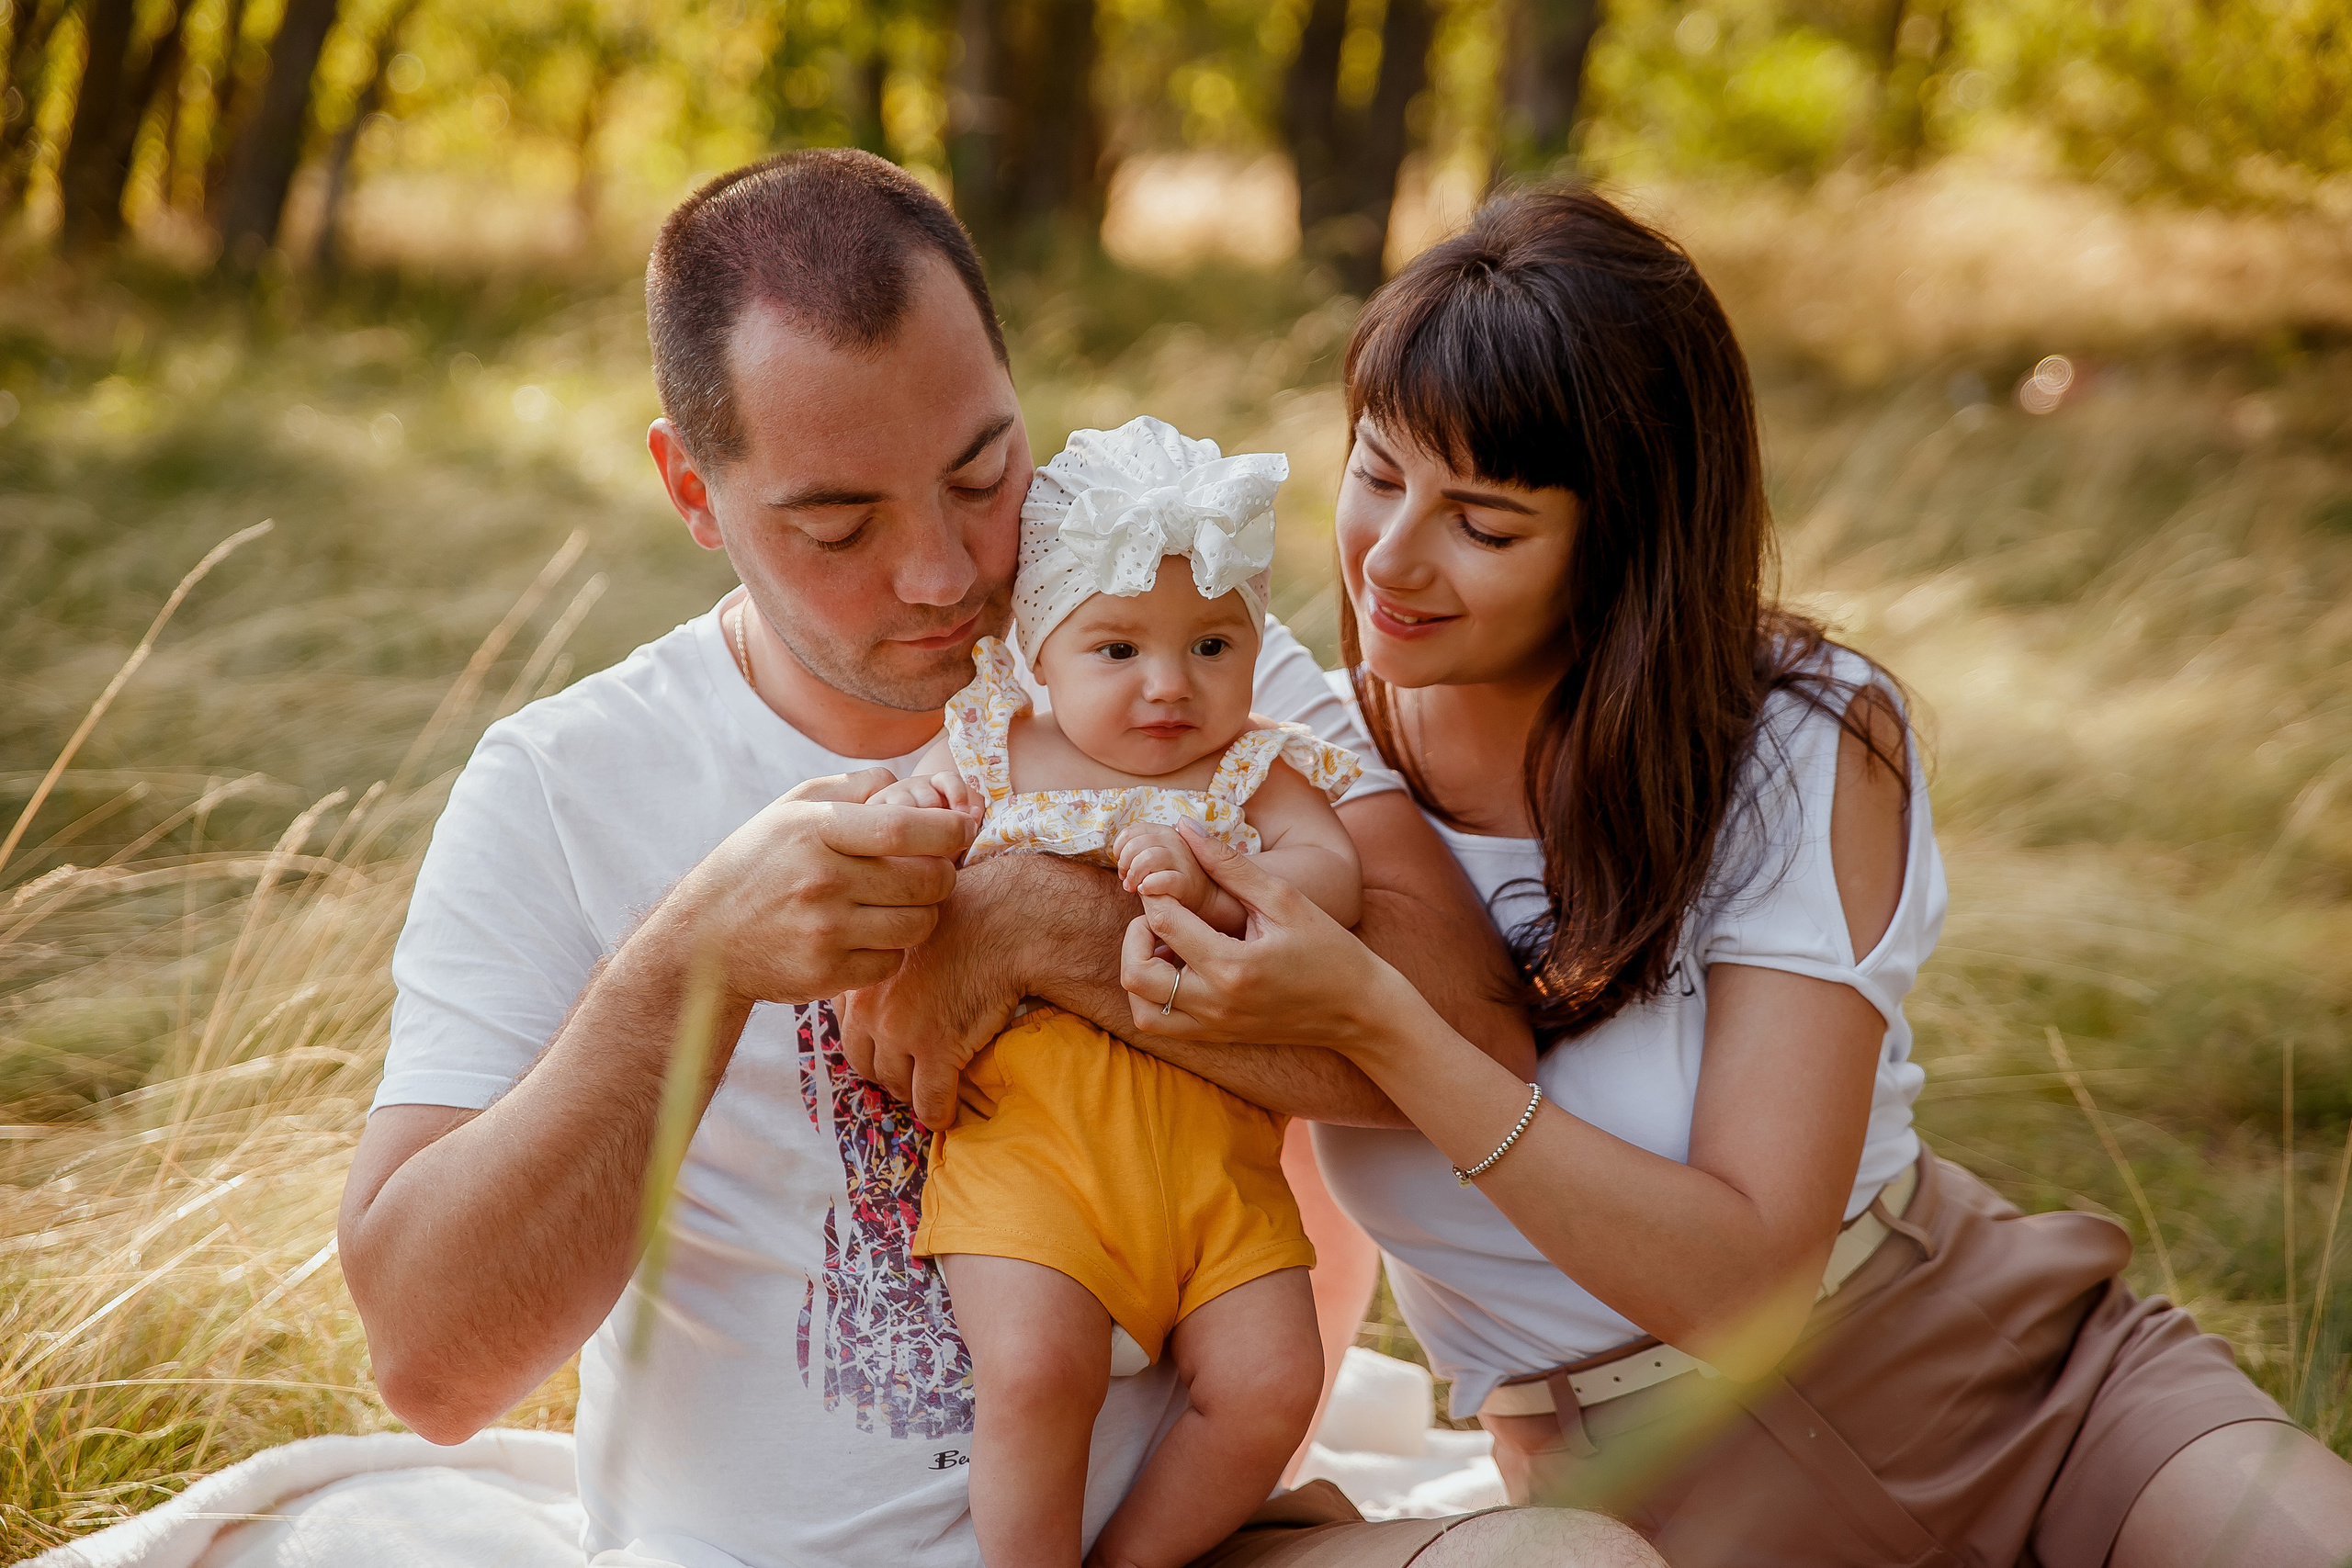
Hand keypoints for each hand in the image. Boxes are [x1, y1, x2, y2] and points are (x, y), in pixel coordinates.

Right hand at [661, 768, 977, 1006]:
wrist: (704, 940)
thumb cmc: (760, 862)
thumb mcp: (793, 809)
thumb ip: (855, 787)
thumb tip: (914, 783)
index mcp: (814, 831)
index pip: (904, 828)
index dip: (948, 828)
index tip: (964, 827)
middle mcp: (820, 882)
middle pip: (925, 881)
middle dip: (944, 874)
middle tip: (934, 871)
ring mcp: (823, 933)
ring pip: (918, 925)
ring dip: (923, 914)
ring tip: (901, 903)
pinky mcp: (825, 974)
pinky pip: (891, 962)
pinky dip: (891, 950)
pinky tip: (868, 936)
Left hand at [836, 857, 1030, 1129]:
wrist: (1005, 921)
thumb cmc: (964, 919)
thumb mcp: (904, 934)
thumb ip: (883, 962)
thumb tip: (885, 990)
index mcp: (860, 976)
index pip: (848, 1029)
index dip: (870, 1043)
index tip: (888, 1049)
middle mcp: (870, 1006)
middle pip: (865, 1062)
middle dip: (886, 1074)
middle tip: (908, 1078)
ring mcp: (901, 1030)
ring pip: (896, 1084)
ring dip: (912, 1093)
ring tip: (929, 1092)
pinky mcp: (938, 1048)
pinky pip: (931, 1100)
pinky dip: (939, 1113)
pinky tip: (950, 1114)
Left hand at [1115, 823, 1211, 908]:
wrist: (1203, 895)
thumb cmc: (1172, 874)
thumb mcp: (1157, 855)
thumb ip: (1139, 850)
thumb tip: (1116, 857)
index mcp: (1163, 831)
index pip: (1130, 832)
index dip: (1119, 849)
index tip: (1122, 866)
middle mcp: (1174, 841)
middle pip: (1135, 844)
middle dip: (1124, 864)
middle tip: (1126, 880)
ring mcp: (1182, 860)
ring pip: (1147, 858)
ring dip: (1134, 875)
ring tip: (1133, 887)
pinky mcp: (1186, 881)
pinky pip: (1162, 879)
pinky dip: (1148, 885)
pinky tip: (1145, 891)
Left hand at [1118, 826, 1416, 1055]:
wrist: (1359, 1008)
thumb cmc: (1328, 948)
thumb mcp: (1284, 898)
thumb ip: (1229, 864)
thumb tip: (1184, 827)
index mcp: (1234, 965)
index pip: (1164, 923)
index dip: (1156, 892)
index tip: (1168, 877)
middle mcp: (1216, 1003)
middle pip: (1135, 973)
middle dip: (1137, 934)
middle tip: (1163, 914)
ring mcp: (1214, 1026)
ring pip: (1142, 1009)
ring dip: (1140, 971)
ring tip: (1167, 945)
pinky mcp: (1216, 1037)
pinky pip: (1162, 1023)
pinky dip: (1154, 996)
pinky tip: (1179, 968)